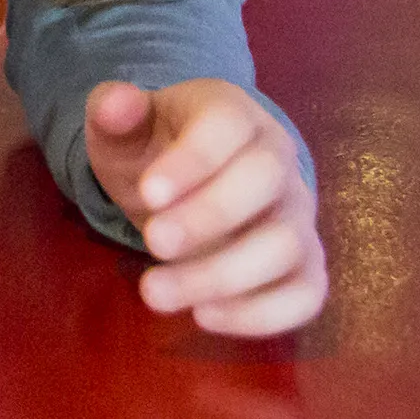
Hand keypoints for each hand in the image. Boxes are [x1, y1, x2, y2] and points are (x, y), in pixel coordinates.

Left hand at [85, 79, 327, 336]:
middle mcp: (279, 160)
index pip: (228, 126)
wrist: (184, 184)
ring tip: (155, 292)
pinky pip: (305, 293)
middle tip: (153, 243)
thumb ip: (113, 112)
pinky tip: (203, 316)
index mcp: (234, 113)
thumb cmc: (152, 149)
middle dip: (208, 218)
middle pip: (266, 181)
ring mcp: (297, 215)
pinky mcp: (304, 265)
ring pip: (286, 245)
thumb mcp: (122, 128)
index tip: (149, 193)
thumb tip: (114, 102)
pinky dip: (263, 313)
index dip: (193, 161)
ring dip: (223, 275)